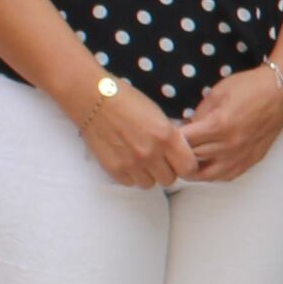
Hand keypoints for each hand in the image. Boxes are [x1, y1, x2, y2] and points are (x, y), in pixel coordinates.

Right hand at [69, 66, 193, 188]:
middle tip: (157, 158)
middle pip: (169, 180)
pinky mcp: (114, 169)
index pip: (189, 168)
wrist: (93, 99)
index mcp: (166, 136)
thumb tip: (180, 154)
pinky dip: (130, 175)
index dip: (186, 165)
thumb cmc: (128, 101)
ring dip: (147, 174)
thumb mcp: (158, 115)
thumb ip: (171, 137)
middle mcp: (151, 153)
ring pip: (149, 184)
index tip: (179, 160)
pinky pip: (130, 183)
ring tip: (139, 158)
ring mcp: (132, 163)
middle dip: (165, 170)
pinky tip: (125, 159)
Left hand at [179, 61, 282, 181]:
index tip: (163, 137)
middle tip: (168, 152)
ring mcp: (241, 156)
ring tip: (183, 164)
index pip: (184, 142)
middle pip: (192, 160)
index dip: (170, 140)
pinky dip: (211, 174)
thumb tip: (185, 130)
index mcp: (219, 125)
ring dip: (192, 171)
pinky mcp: (250, 161)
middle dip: (177, 155)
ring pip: (206, 175)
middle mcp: (229, 145)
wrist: (279, 92)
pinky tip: (205, 166)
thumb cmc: (248, 88)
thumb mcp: (216, 94)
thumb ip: (198, 114)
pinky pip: (225, 177)